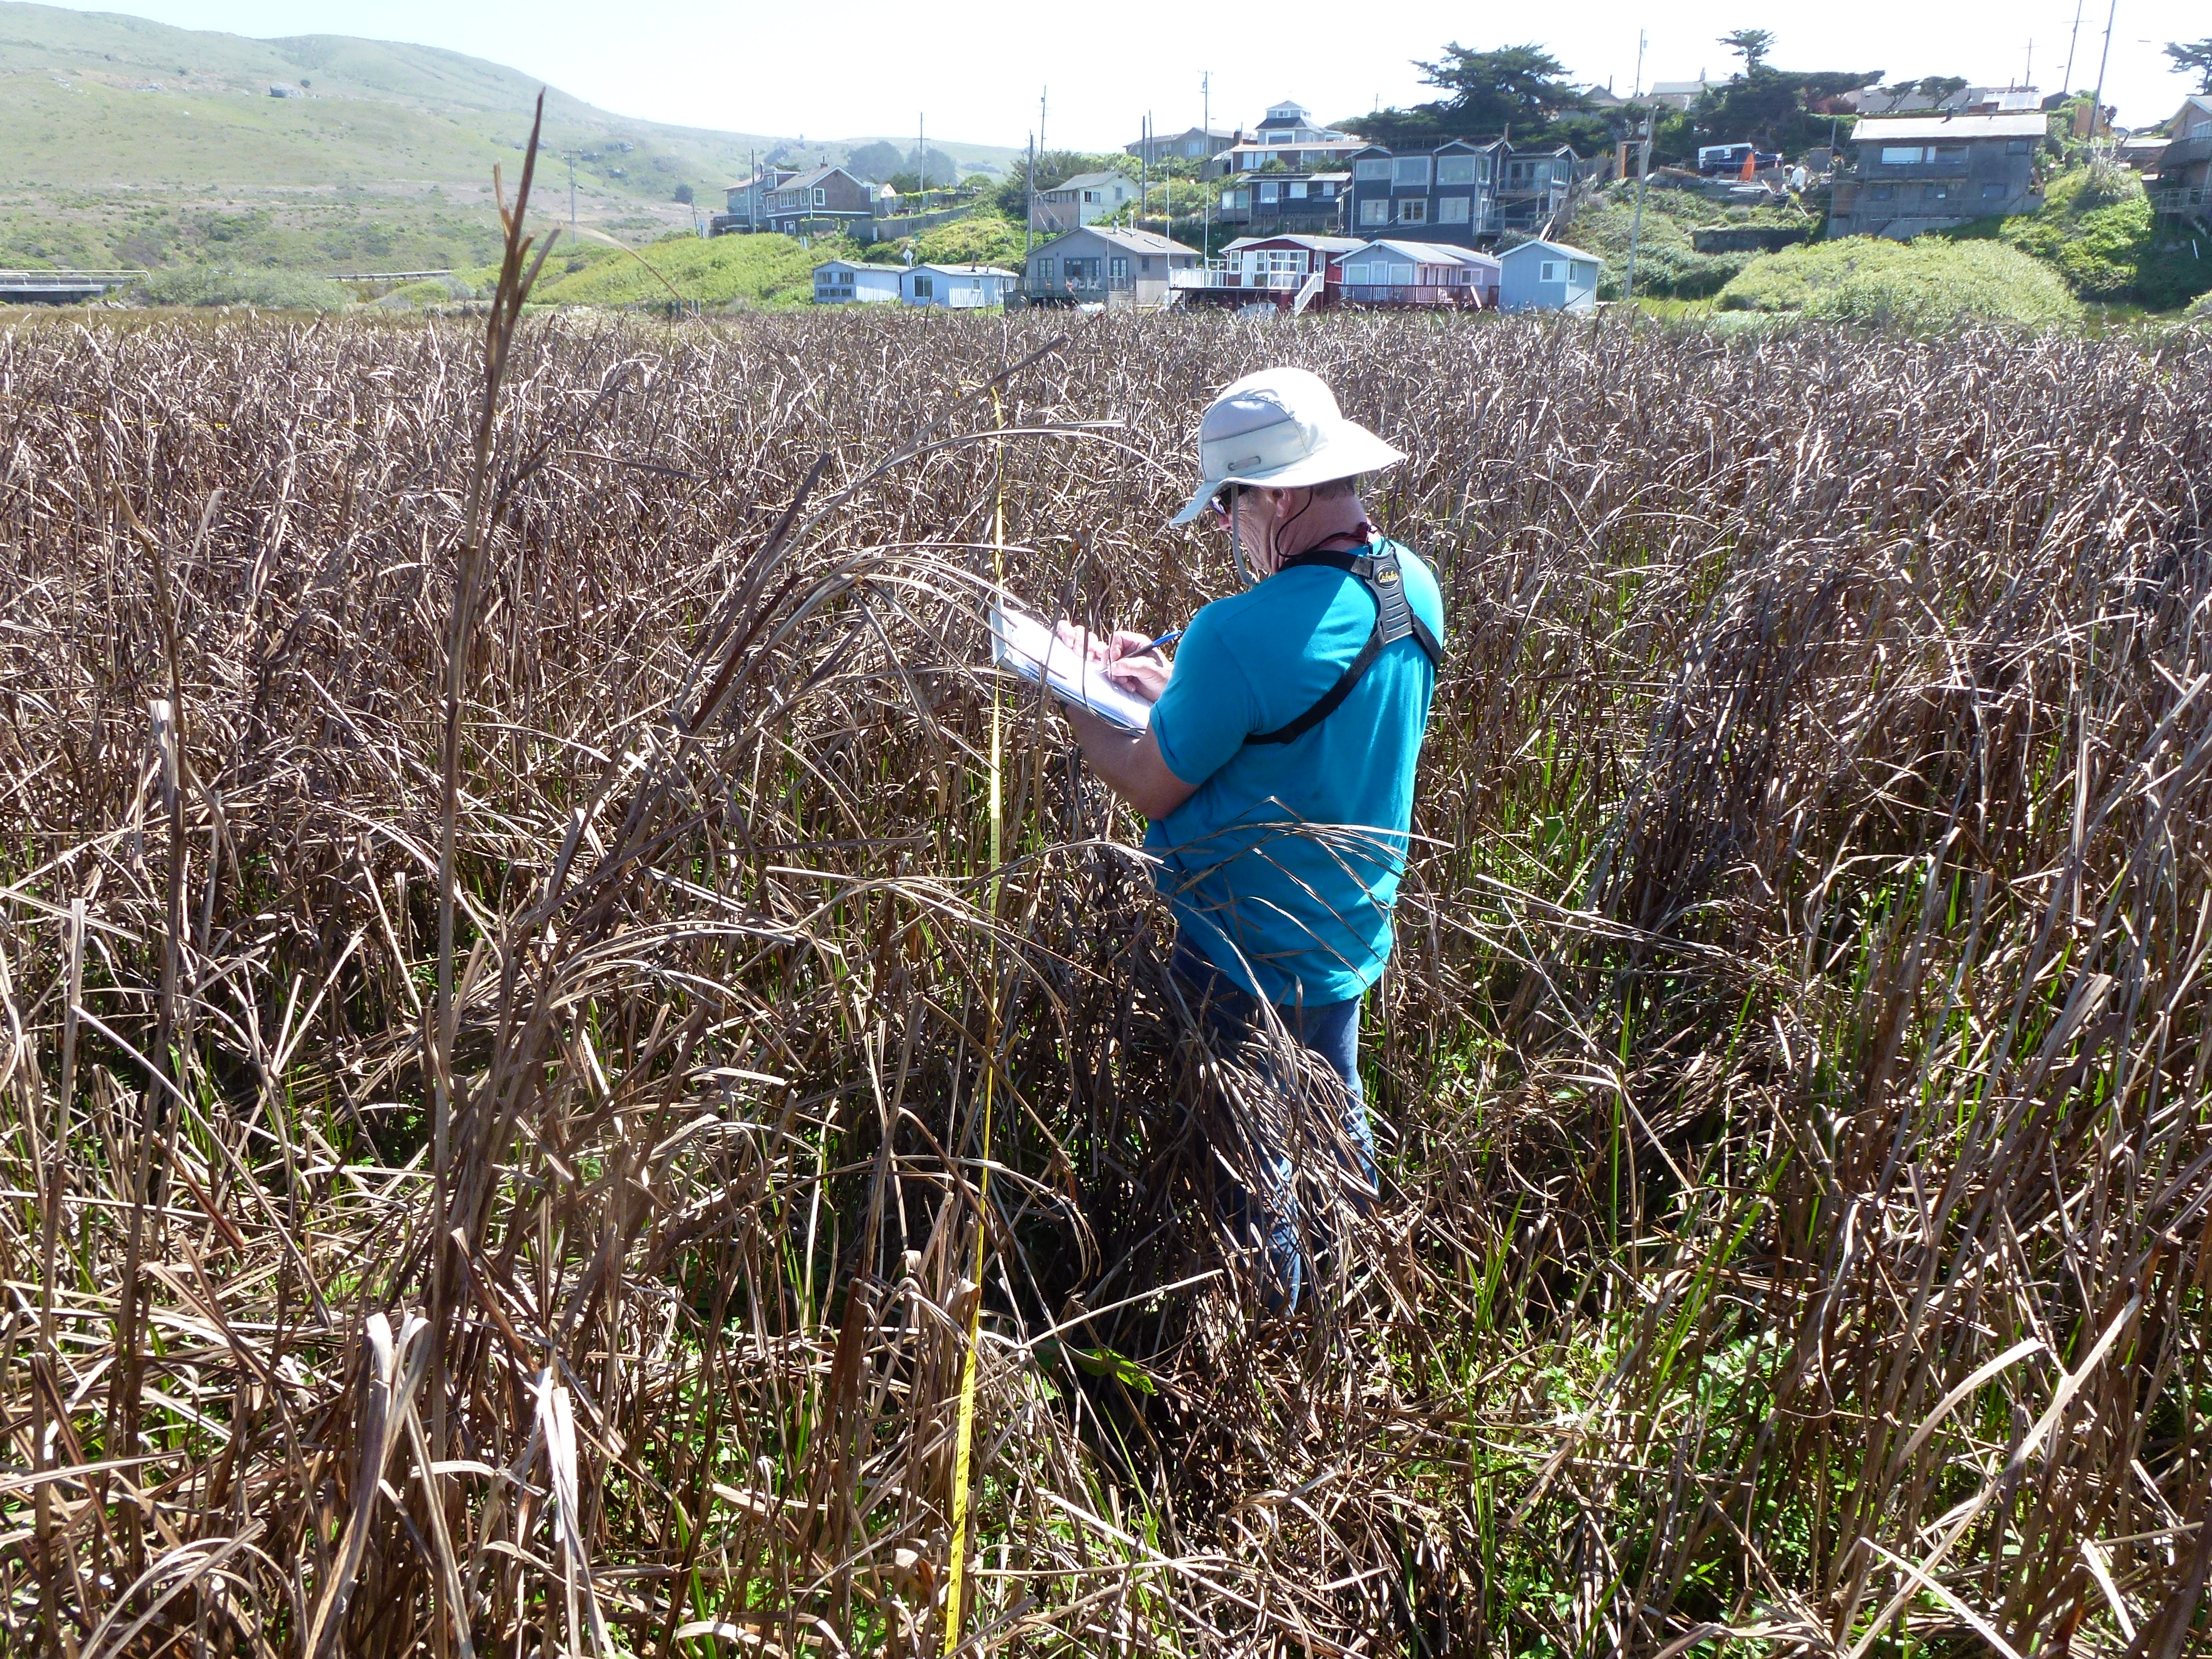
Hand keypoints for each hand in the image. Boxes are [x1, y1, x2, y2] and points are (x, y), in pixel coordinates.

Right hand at [1052, 622, 1169, 703]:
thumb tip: (1112, 667)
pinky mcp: (1126, 675)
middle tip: (1116, 675)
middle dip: (1112, 665)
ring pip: (1110, 666)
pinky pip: (1114, 676)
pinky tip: (1130, 687)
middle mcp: (1131, 651)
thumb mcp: (1148, 668)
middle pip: (1110, 652)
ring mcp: (1127, 663)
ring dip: (1116, 676)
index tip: (1116, 661)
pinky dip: (1119, 682)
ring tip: (1128, 683)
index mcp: (1138, 642)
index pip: (1117, 638)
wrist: (1168, 693)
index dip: (1114, 649)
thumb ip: (1129, 665)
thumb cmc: (1164, 677)